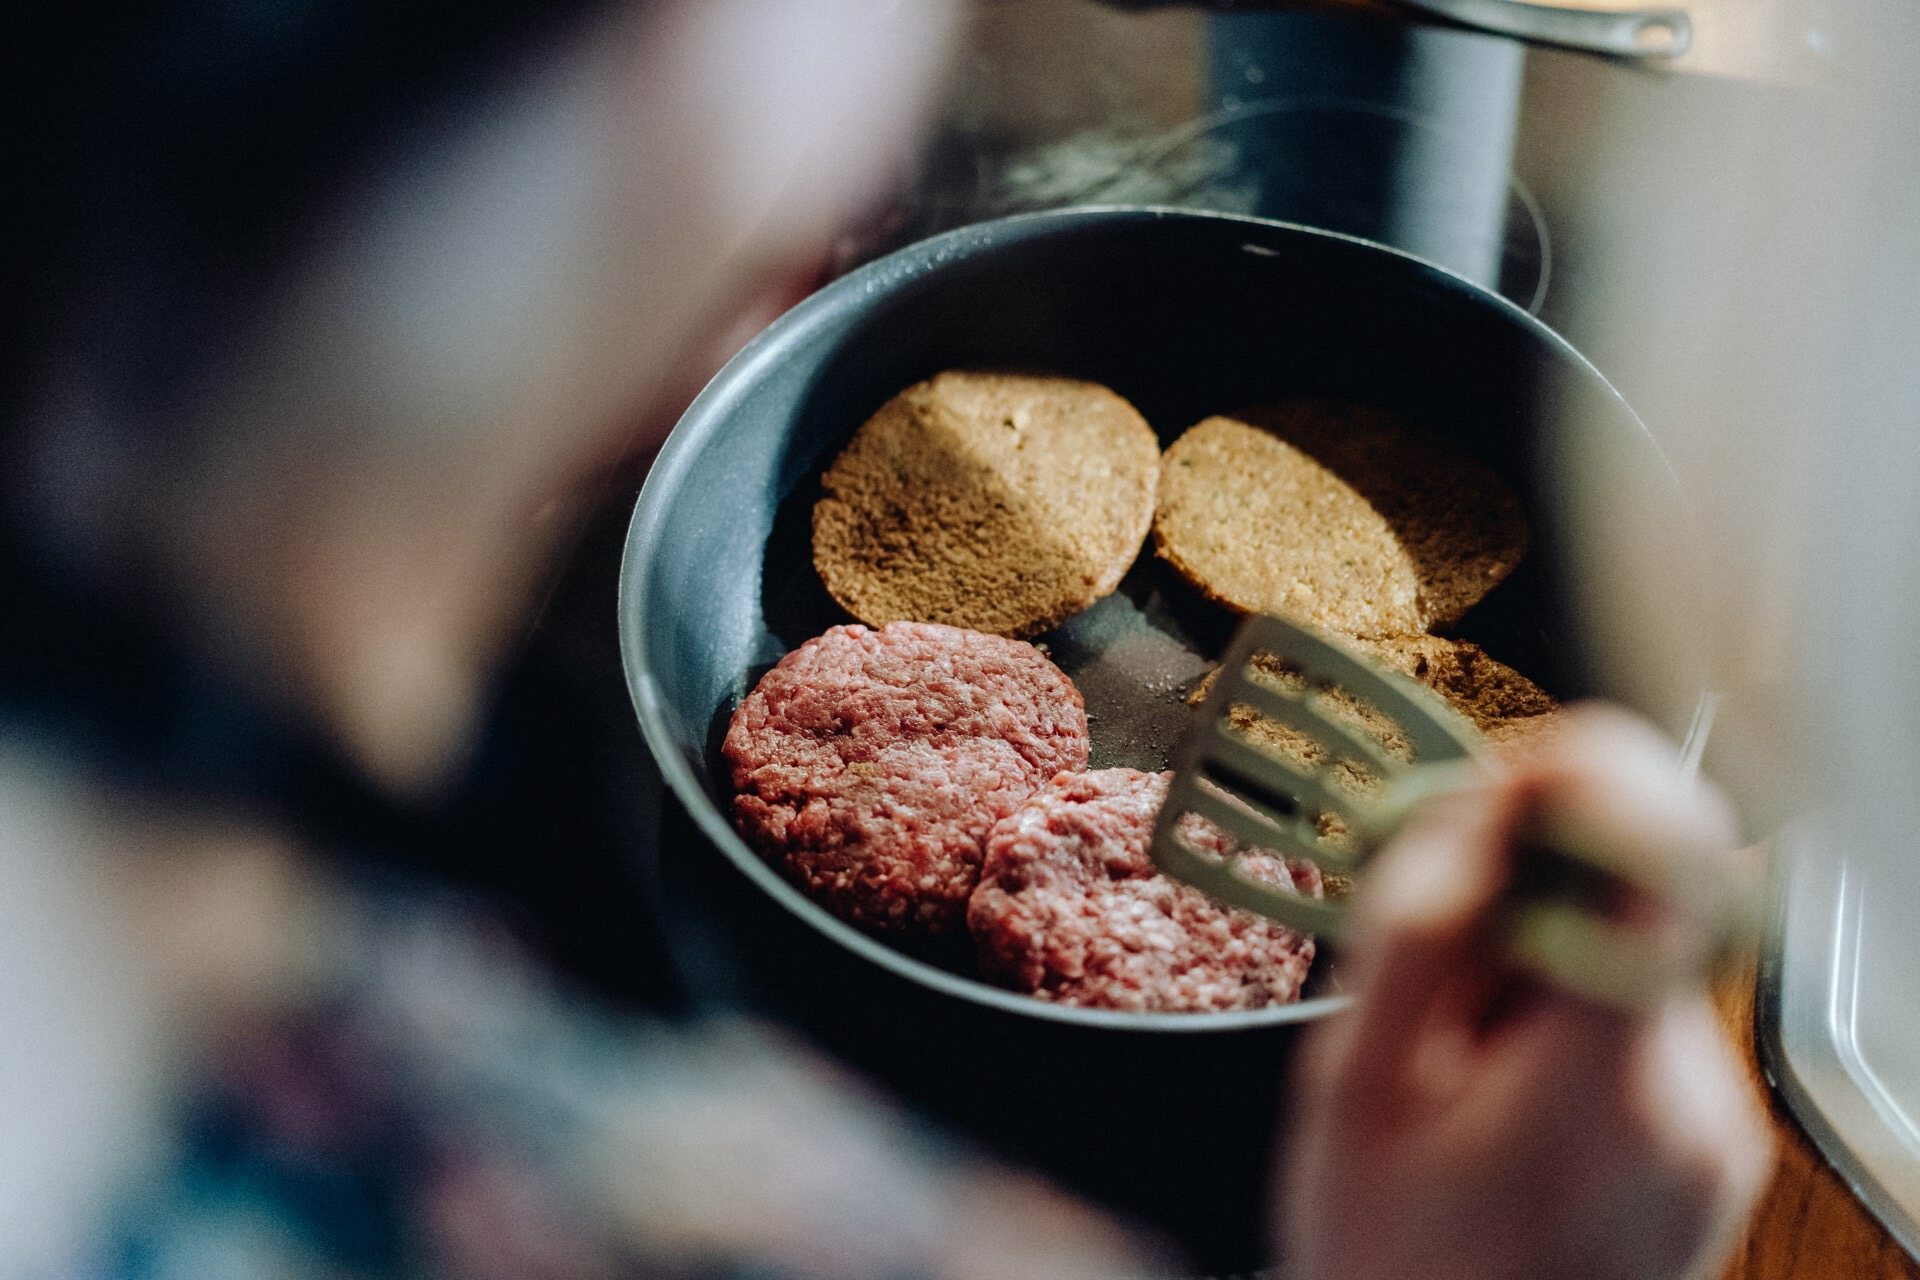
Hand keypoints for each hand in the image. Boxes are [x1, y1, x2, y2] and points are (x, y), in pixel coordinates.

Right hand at [1277, 705, 1770, 1279]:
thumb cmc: (1391, 1266)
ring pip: (1636, 947)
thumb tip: (1470, 813)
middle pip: (1637, 900)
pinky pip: (1645, 1005)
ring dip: (1538, 946)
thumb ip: (1413, 940)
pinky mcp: (1718, 1131)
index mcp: (1600, 1092)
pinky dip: (1566, 1000)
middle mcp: (1694, 1100)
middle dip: (1527, 879)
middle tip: (1424, 936)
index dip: (1597, 778)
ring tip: (1451, 1044)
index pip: (1664, 871)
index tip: (1514, 766)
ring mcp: (1718, 1120)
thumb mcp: (1352, 1095)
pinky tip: (1495, 1075)